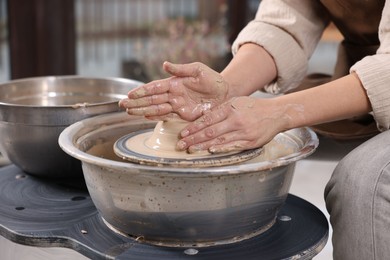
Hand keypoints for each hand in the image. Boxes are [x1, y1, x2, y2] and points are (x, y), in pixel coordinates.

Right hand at [119, 61, 228, 120]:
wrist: (225, 93)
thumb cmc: (212, 79)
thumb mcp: (198, 70)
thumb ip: (181, 69)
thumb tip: (164, 64)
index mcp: (174, 82)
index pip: (154, 87)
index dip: (142, 91)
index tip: (130, 94)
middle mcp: (172, 94)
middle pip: (151, 99)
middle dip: (136, 102)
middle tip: (122, 105)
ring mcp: (177, 105)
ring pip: (155, 108)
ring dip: (142, 110)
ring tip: (128, 112)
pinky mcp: (183, 115)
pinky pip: (167, 116)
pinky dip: (155, 117)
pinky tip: (145, 117)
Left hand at [176, 96, 290, 152]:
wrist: (276, 113)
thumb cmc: (253, 107)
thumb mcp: (236, 102)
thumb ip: (220, 110)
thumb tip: (202, 117)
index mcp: (230, 109)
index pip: (207, 119)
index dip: (194, 128)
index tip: (183, 133)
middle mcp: (236, 120)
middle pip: (210, 132)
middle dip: (193, 139)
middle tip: (181, 145)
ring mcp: (243, 132)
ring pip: (219, 141)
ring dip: (203, 146)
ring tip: (191, 150)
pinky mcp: (250, 142)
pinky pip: (232, 146)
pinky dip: (220, 149)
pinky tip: (210, 151)